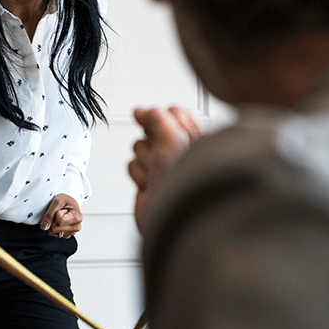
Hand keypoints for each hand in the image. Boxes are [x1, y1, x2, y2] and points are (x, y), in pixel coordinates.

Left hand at [39, 193, 81, 238]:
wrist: (70, 203)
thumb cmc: (65, 200)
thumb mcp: (57, 201)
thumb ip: (50, 214)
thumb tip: (44, 227)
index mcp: (77, 217)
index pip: (59, 221)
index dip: (55, 214)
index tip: (61, 209)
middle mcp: (77, 227)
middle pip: (55, 228)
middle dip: (53, 220)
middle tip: (59, 213)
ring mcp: (72, 232)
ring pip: (53, 232)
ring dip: (53, 224)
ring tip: (60, 217)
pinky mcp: (67, 235)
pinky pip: (54, 234)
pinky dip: (54, 228)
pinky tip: (59, 222)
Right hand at [129, 106, 201, 230]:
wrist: (171, 218)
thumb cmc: (182, 182)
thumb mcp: (173, 137)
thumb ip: (156, 117)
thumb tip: (140, 111)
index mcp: (196, 137)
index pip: (173, 113)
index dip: (162, 119)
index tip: (161, 129)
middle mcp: (179, 152)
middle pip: (151, 131)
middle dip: (151, 144)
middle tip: (160, 157)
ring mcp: (162, 168)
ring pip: (139, 148)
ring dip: (144, 161)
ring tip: (155, 175)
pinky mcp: (148, 182)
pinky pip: (132, 166)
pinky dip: (138, 175)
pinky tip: (148, 184)